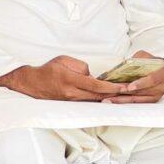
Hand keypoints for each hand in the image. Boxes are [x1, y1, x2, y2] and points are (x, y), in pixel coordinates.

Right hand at [0, 55, 118, 100]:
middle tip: (131, 92)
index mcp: (70, 80)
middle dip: (115, 94)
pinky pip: (87, 101)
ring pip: (94, 100)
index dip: (112, 87)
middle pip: (98, 96)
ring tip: (123, 95)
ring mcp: (70, 100)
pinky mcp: (70, 102)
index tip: (124, 87)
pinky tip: (107, 97)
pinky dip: (98, 99)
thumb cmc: (48, 69)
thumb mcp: (63, 60)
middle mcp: (71, 93)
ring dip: (109, 98)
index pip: (96, 86)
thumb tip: (91, 75)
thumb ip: (80, 66)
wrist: (31, 83)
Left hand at [100, 51, 163, 103]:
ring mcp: (155, 96)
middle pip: (139, 92)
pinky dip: (123, 102)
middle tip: (109, 93)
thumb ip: (136, 59)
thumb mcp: (145, 56)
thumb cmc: (150, 63)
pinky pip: (135, 103)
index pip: (151, 80)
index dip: (140, 84)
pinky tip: (112, 101)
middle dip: (123, 92)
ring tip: (106, 99)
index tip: (129, 87)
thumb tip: (122, 66)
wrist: (162, 71)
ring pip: (135, 99)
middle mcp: (160, 87)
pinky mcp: (150, 101)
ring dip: (120, 100)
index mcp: (160, 74)